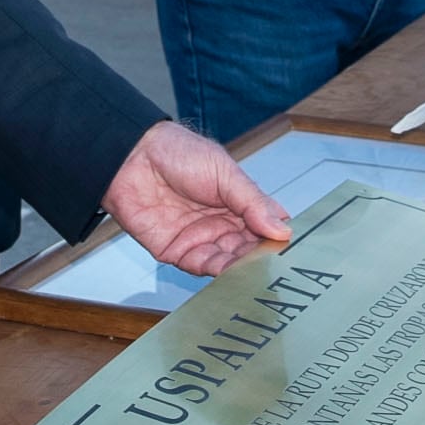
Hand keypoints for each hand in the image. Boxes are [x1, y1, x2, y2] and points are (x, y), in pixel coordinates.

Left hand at [102, 122, 292, 276]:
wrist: (131, 156)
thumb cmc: (176, 152)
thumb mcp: (224, 171)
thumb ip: (252, 202)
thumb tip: (283, 228)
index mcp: (238, 202)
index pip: (266, 226)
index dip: (278, 237)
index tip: (294, 248)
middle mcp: (221, 224)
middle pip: (250, 248)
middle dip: (263, 257)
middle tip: (278, 264)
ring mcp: (200, 239)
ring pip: (230, 262)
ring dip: (244, 268)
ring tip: (259, 271)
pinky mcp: (177, 252)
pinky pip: (202, 267)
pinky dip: (220, 273)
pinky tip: (234, 272)